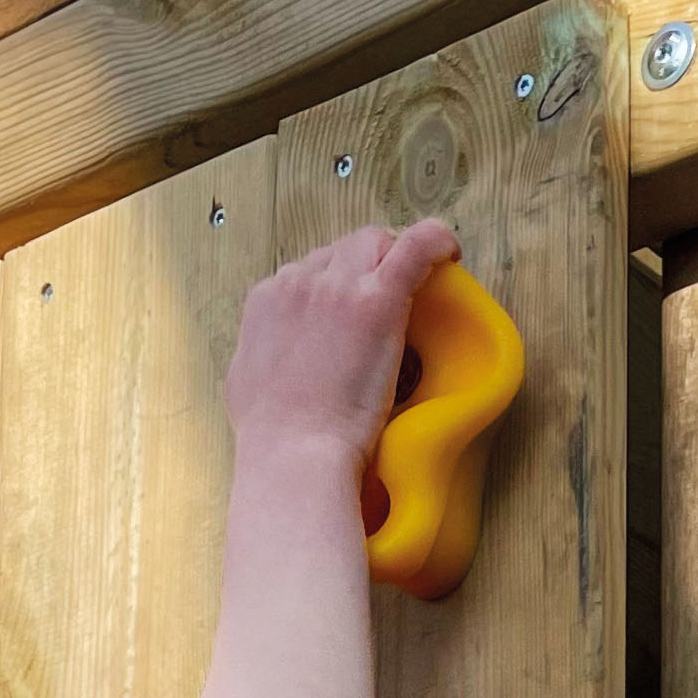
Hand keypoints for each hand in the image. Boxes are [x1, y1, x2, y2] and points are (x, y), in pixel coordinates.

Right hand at [223, 218, 461, 480]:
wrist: (293, 455)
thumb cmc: (271, 439)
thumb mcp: (246, 384)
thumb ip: (266, 354)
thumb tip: (279, 356)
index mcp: (267, 301)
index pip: (310, 270)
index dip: (336, 286)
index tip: (352, 309)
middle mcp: (299, 282)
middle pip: (343, 250)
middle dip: (366, 267)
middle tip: (387, 300)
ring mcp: (337, 287)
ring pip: (375, 243)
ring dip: (394, 261)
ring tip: (416, 289)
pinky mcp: (376, 300)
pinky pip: (415, 247)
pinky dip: (435, 242)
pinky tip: (451, 253)